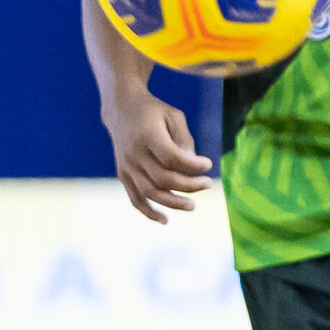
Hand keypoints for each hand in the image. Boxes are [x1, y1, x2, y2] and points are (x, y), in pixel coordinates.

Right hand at [105, 88, 211, 221]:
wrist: (121, 109)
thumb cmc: (154, 112)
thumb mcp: (173, 116)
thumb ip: (184, 139)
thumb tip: (192, 164)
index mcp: (148, 136)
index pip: (171, 158)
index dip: (192, 165)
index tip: (208, 164)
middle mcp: (134, 154)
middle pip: (163, 178)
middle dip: (189, 186)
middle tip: (208, 184)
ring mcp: (126, 166)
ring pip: (150, 192)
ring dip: (173, 203)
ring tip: (192, 206)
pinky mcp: (123, 174)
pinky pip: (135, 198)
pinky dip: (148, 211)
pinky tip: (165, 220)